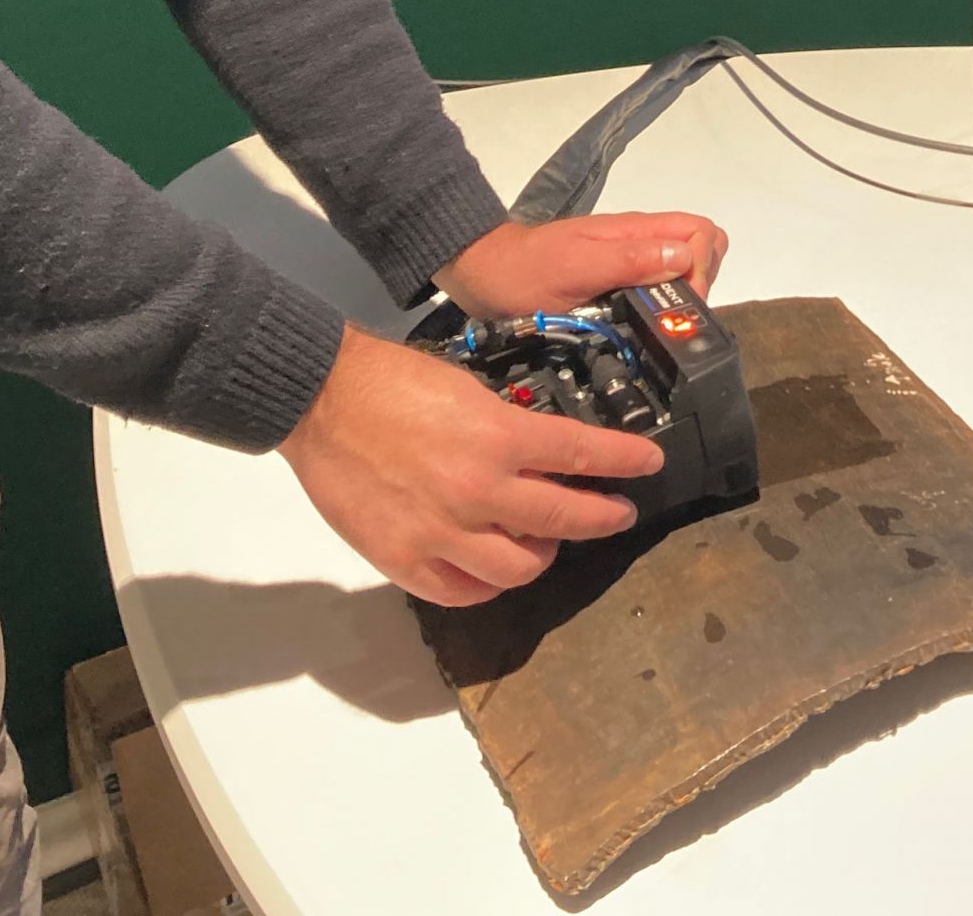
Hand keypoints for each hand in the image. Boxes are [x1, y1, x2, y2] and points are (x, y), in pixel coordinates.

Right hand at [279, 325, 664, 605]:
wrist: (324, 398)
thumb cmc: (394, 380)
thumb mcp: (468, 390)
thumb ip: (506, 430)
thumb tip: (539, 456)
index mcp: (498, 437)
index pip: (582, 455)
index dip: (623, 461)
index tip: (648, 464)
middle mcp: (478, 491)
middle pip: (563, 519)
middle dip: (601, 516)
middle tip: (616, 512)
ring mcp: (441, 532)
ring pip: (519, 568)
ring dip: (544, 555)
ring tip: (548, 542)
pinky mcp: (404, 559)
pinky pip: (461, 591)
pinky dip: (486, 584)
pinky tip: (493, 568)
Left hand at [435, 209, 728, 320]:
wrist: (480, 273)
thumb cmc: (524, 271)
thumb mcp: (575, 267)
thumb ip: (628, 260)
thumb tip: (685, 257)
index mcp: (634, 231)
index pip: (700, 232)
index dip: (704, 267)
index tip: (683, 306)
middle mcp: (637, 242)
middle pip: (699, 247)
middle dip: (702, 282)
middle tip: (677, 320)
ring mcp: (625, 262)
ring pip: (679, 269)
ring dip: (682, 298)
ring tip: (663, 331)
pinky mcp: (613, 283)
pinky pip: (653, 289)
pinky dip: (660, 308)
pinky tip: (644, 333)